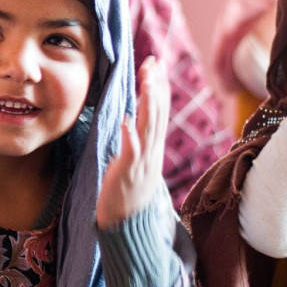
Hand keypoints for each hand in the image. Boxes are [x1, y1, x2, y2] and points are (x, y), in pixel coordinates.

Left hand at [97, 56, 168, 227]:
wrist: (125, 224)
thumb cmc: (126, 192)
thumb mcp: (136, 161)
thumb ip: (138, 141)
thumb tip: (132, 121)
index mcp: (153, 147)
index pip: (160, 110)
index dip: (160, 86)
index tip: (157, 63)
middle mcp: (152, 152)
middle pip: (158, 114)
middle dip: (156, 87)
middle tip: (154, 62)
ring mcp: (142, 162)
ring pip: (149, 128)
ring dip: (148, 104)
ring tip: (146, 81)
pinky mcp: (128, 174)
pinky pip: (131, 153)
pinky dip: (130, 136)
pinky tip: (127, 120)